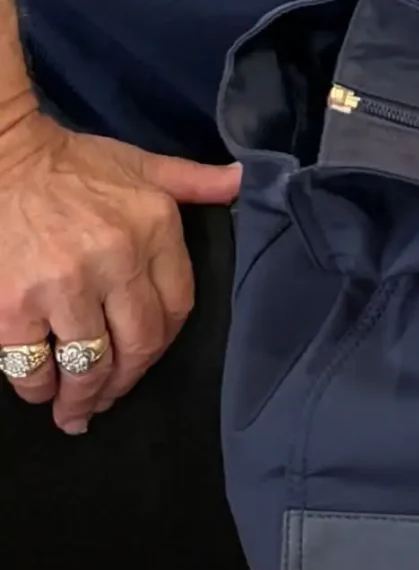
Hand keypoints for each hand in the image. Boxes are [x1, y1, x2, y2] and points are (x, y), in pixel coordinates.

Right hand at [0, 108, 239, 432]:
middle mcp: (116, 259)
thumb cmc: (78, 166)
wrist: (6, 158)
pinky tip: (41, 390)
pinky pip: (32, 367)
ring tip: (76, 411)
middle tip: (109, 399)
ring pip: (88, 365)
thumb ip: (197, 181)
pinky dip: (38, 387)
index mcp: (155, 228)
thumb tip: (244, 180)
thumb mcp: (145, 165)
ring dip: (83, 397)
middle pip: (137, 346)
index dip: (162, 345)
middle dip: (124, 383)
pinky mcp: (15, 306)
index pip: (177, 308)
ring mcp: (64, 286)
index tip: (145, 359)